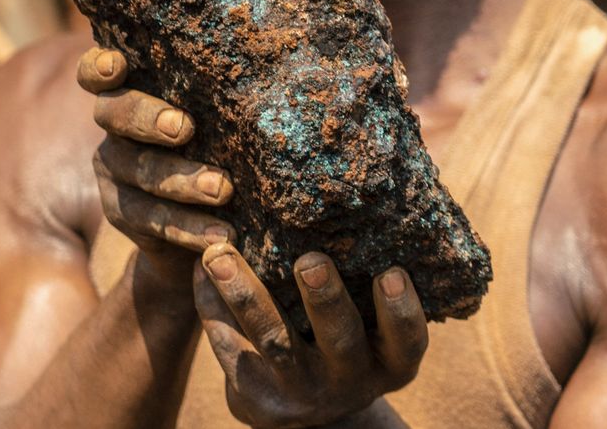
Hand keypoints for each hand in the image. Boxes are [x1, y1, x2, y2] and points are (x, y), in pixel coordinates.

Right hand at [78, 47, 237, 281]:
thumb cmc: (218, 141)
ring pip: (142, 172)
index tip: (119, 66)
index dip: (100, 67)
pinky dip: (190, 228)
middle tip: (184, 128)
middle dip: (147, 119)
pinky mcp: (125, 215)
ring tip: (223, 190)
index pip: (96, 73)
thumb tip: (272, 54)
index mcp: (131, 92)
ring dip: (183, 181)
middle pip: (114, 115)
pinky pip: (154, 221)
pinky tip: (221, 236)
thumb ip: (218, 93)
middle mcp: (114, 130)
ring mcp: (116, 173)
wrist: (202, 218)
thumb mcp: (215, 116)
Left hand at [193, 244, 427, 428]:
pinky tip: (200, 267)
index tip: (392, 272)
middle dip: (324, 299)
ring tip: (220, 255)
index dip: (402, 311)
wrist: (304, 411)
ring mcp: (300, 392)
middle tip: (310, 261)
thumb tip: (360, 199)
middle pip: (339, 340)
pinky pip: (230, 345)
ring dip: (246, 294)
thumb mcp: (373, 329)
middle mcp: (349, 381)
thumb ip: (369, 281)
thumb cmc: (348, 341)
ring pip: (273, 341)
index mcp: (389, 363)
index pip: (407, 341)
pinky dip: (212, 304)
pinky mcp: (254, 397)